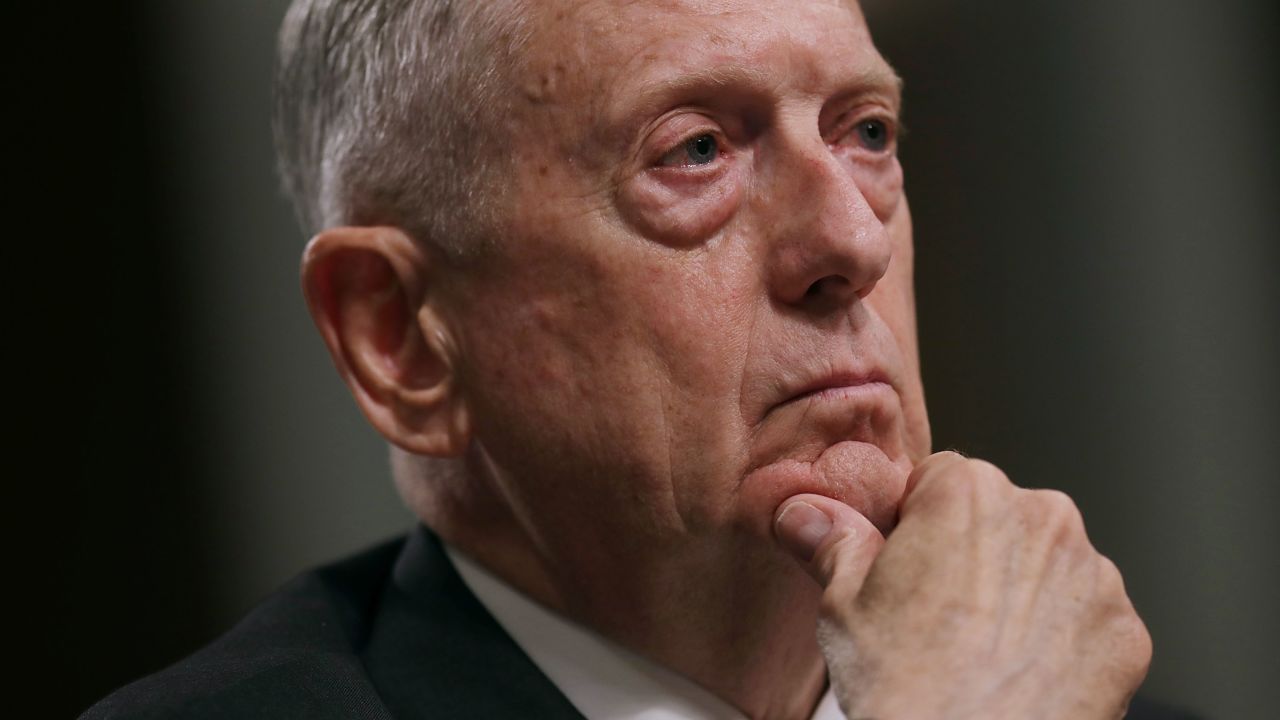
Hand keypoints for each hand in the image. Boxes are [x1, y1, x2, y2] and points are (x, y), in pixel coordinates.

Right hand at [774, 452, 1151, 719]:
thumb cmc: (905, 688)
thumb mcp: (841, 604)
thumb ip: (832, 541)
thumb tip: (804, 514)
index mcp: (969, 493)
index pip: (938, 479)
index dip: (914, 525)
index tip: (903, 565)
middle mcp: (1043, 517)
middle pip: (998, 519)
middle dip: (972, 554)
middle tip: (936, 615)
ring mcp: (1092, 575)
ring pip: (1045, 567)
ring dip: (1019, 594)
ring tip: (977, 652)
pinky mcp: (1125, 630)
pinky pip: (1085, 619)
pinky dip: (1061, 641)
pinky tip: (1021, 675)